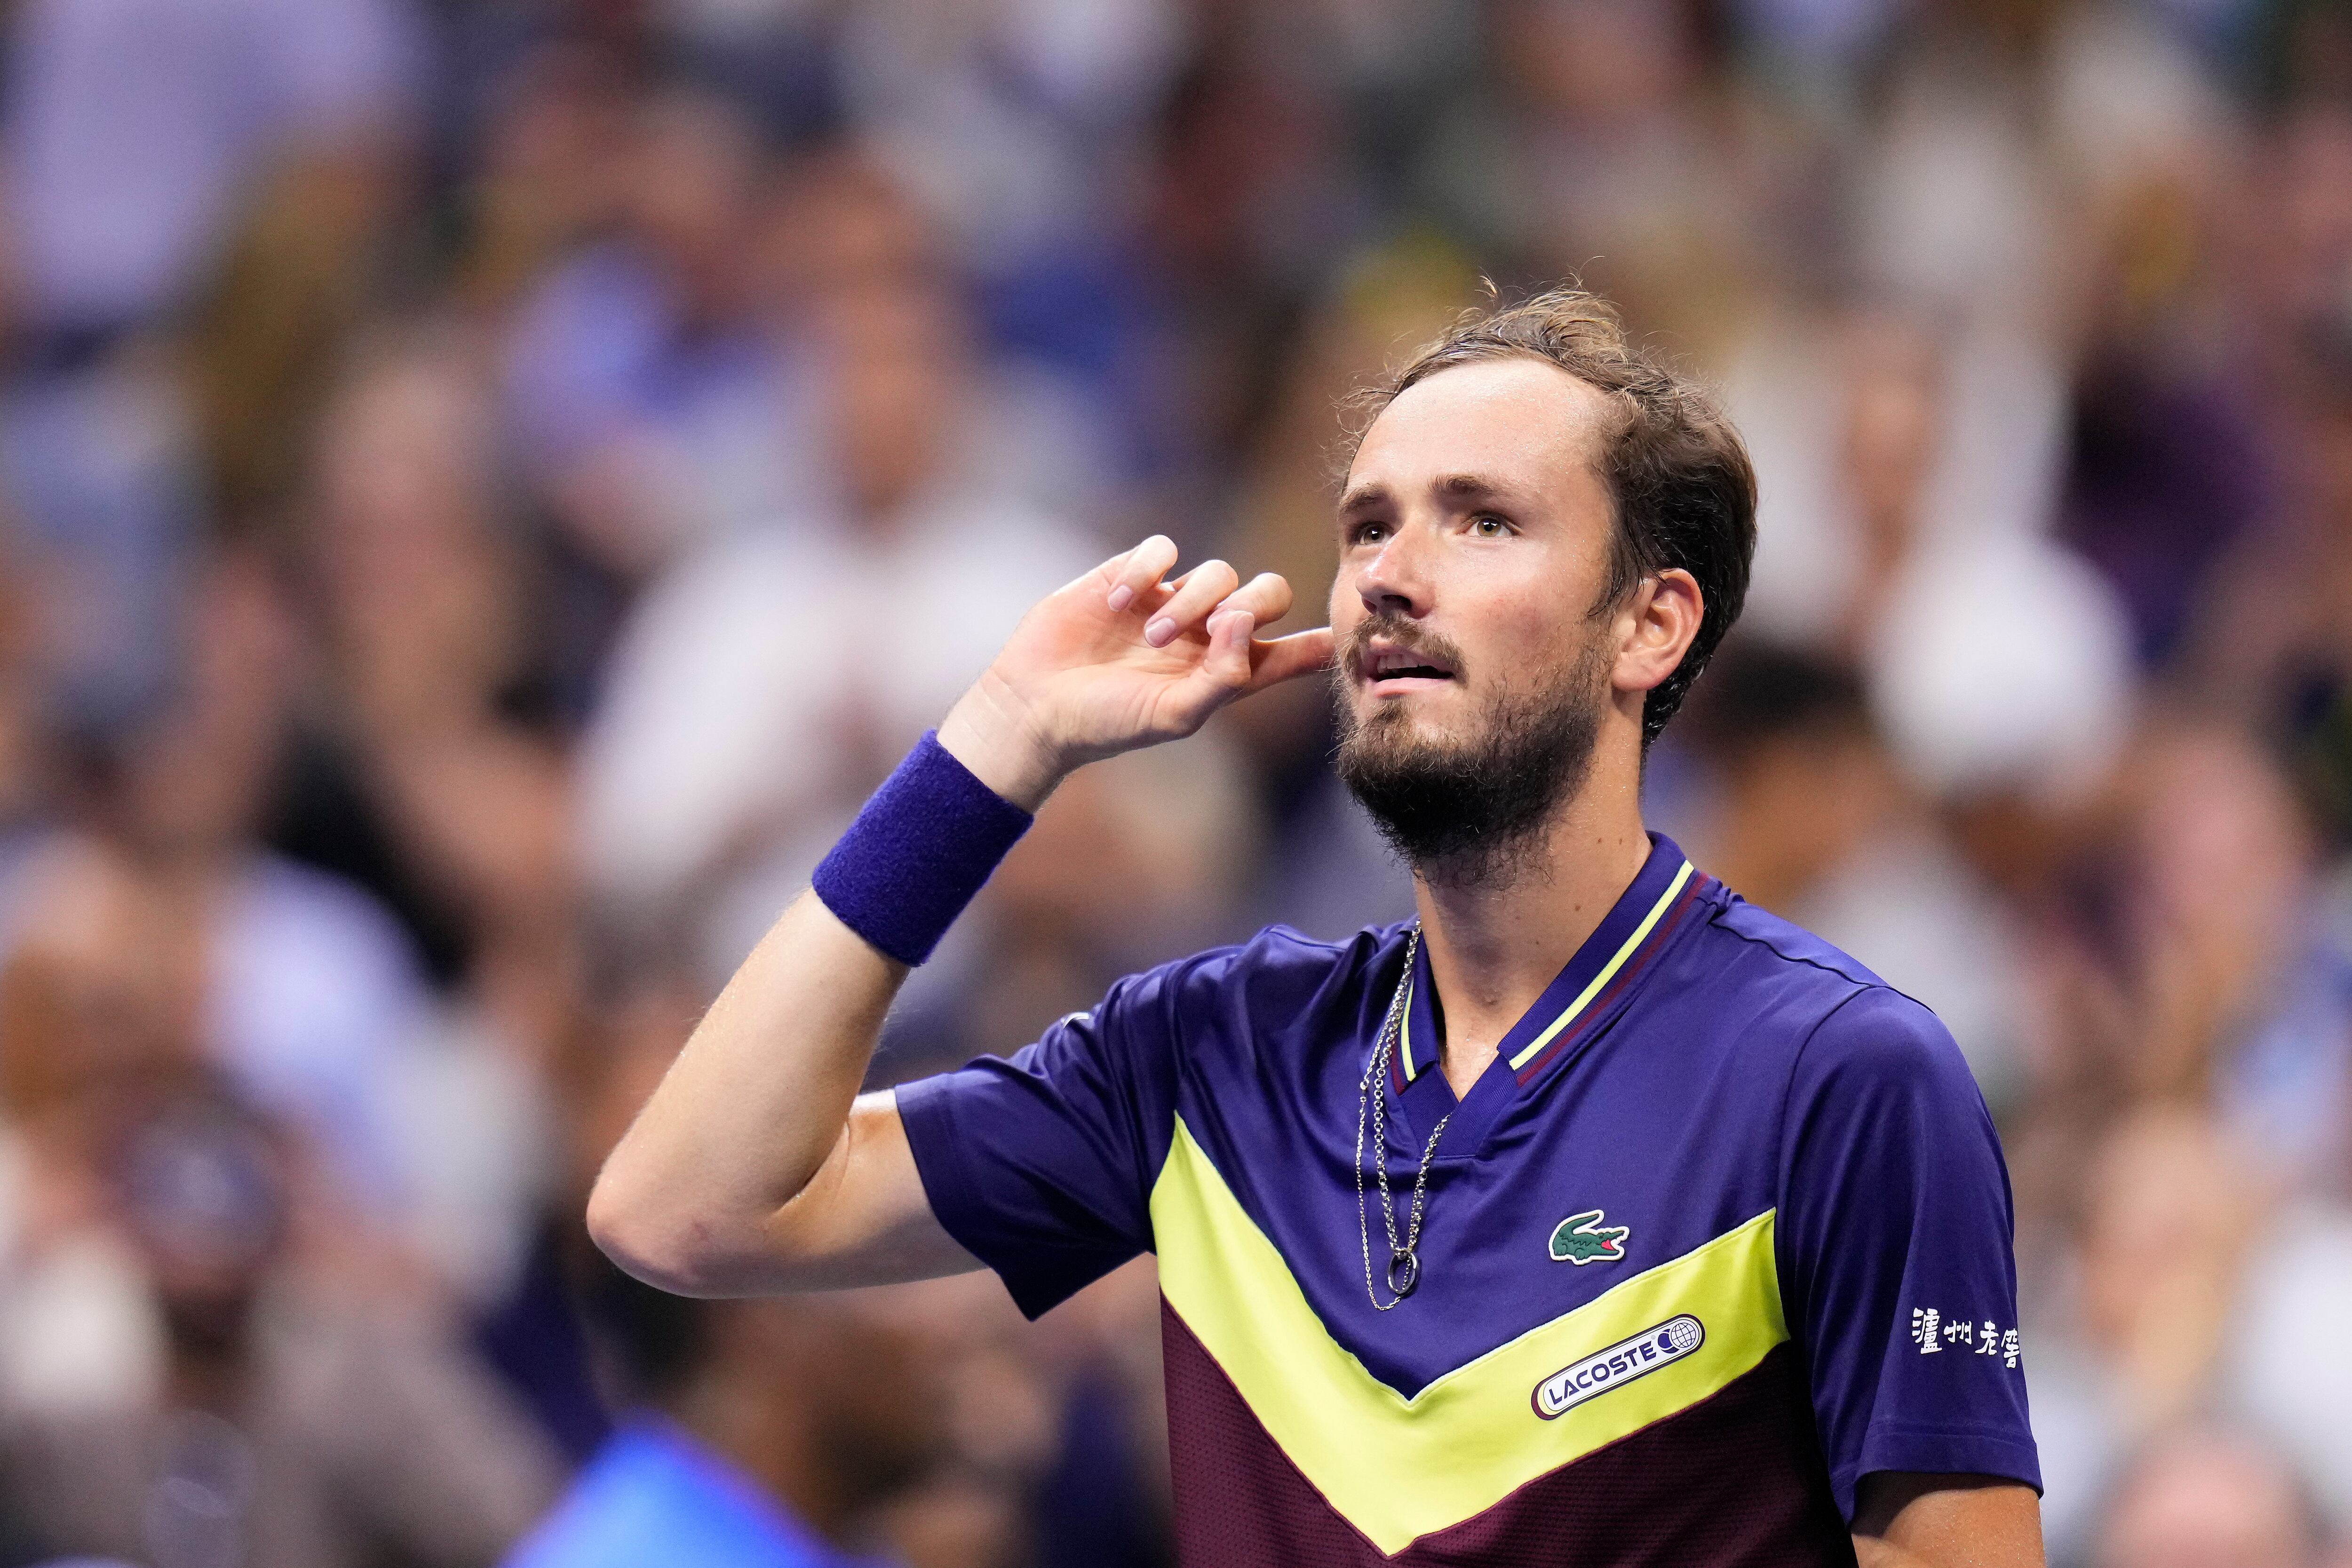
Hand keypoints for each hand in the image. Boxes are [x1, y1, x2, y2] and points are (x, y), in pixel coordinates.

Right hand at [939, 536, 1333, 807]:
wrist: (1037, 705)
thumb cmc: (1107, 722)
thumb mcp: (1175, 715)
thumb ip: (1225, 676)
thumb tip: (1245, 626)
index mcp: (1226, 674)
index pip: (1287, 653)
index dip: (1316, 643)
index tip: (1345, 633)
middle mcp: (1206, 634)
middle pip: (1265, 594)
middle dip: (1254, 603)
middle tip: (1220, 627)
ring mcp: (1169, 602)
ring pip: (1217, 571)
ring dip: (1192, 601)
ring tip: (1151, 635)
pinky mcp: (1129, 576)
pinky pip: (1163, 551)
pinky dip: (1149, 570)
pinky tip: (1121, 602)